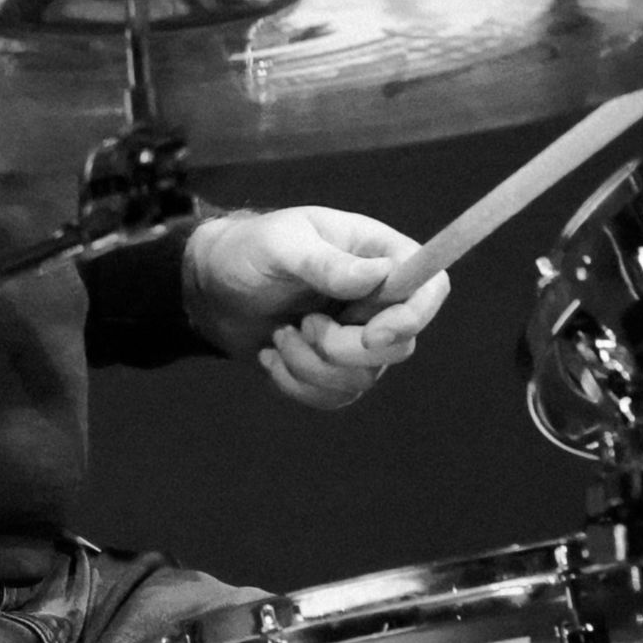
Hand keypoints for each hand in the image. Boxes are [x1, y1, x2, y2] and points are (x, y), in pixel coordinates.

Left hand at [183, 206, 449, 409]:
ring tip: (279, 336)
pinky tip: (271, 356)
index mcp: (376, 252)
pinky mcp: (334, 367)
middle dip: (346, 348)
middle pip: (401, 343)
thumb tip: (379, 275)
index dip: (415, 315)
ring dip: (313, 366)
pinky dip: (299, 384)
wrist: (211, 287)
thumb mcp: (281, 246)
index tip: (371, 334)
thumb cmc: (248, 250)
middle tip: (305, 325)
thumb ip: (326, 262)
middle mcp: (377, 296)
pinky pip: (337, 396)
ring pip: (366, 376)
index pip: (430, 284)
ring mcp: (358, 334)